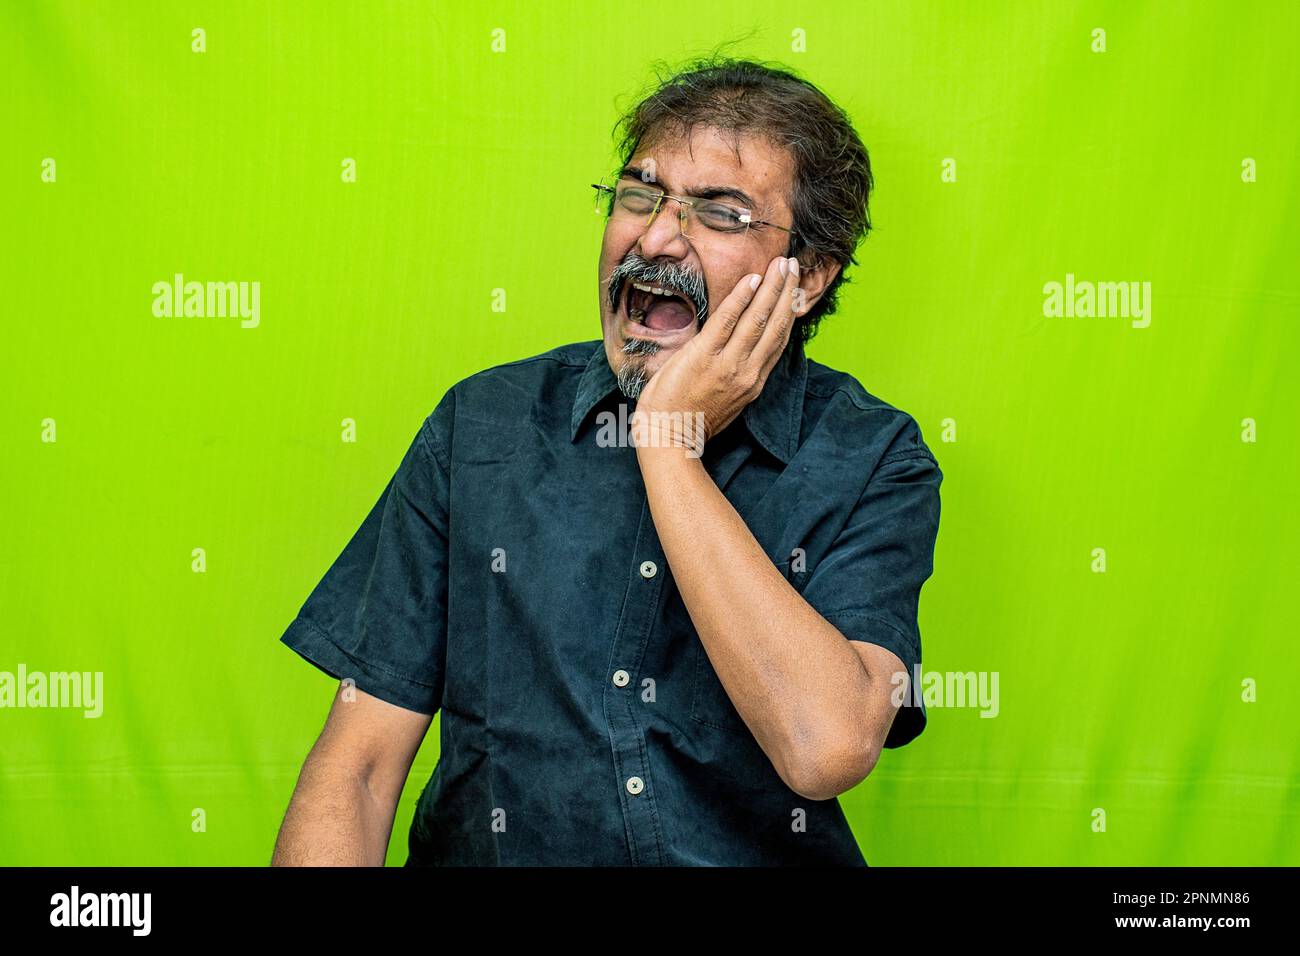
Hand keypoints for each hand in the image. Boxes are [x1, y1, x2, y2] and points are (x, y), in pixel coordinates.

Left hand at [631, 255, 801, 454]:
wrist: (669, 437)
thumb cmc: (690, 419)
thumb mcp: (725, 399)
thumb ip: (735, 373)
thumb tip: (737, 349)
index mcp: (753, 382)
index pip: (777, 341)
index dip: (788, 312)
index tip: (794, 290)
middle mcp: (747, 372)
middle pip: (775, 325)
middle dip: (786, 292)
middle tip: (791, 265)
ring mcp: (728, 365)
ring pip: (758, 320)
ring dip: (771, 288)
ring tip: (780, 264)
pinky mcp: (704, 357)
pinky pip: (726, 321)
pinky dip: (741, 299)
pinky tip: (752, 279)